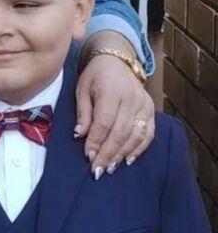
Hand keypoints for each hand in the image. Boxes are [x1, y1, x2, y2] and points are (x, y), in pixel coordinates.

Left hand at [75, 55, 154, 177]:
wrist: (117, 61)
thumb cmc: (95, 77)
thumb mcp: (82, 89)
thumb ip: (83, 112)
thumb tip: (80, 135)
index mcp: (112, 90)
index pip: (105, 121)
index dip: (97, 141)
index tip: (88, 156)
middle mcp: (131, 98)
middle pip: (121, 132)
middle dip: (108, 153)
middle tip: (97, 170)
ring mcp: (144, 104)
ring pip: (135, 135)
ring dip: (121, 154)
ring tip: (109, 168)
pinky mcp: (151, 110)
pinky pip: (148, 134)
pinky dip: (138, 149)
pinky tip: (127, 160)